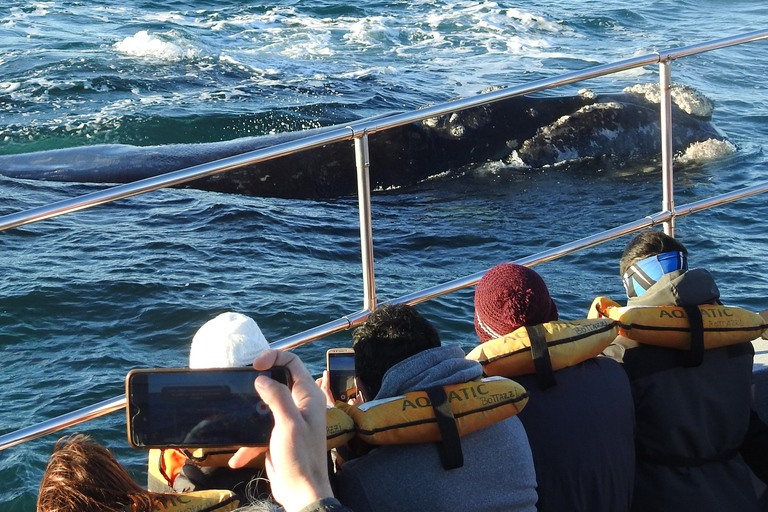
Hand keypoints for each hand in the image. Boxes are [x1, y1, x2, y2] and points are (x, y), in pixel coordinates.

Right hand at [229, 349, 333, 511]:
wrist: (301, 493)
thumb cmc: (300, 458)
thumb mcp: (288, 424)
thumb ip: (277, 397)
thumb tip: (262, 378)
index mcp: (308, 396)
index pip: (292, 362)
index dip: (273, 357)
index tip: (254, 365)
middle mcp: (300, 404)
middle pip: (278, 380)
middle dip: (258, 382)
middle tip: (241, 385)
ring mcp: (289, 419)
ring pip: (265, 404)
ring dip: (250, 412)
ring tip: (235, 414)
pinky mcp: (278, 435)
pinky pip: (260, 429)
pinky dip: (248, 441)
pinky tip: (236, 458)